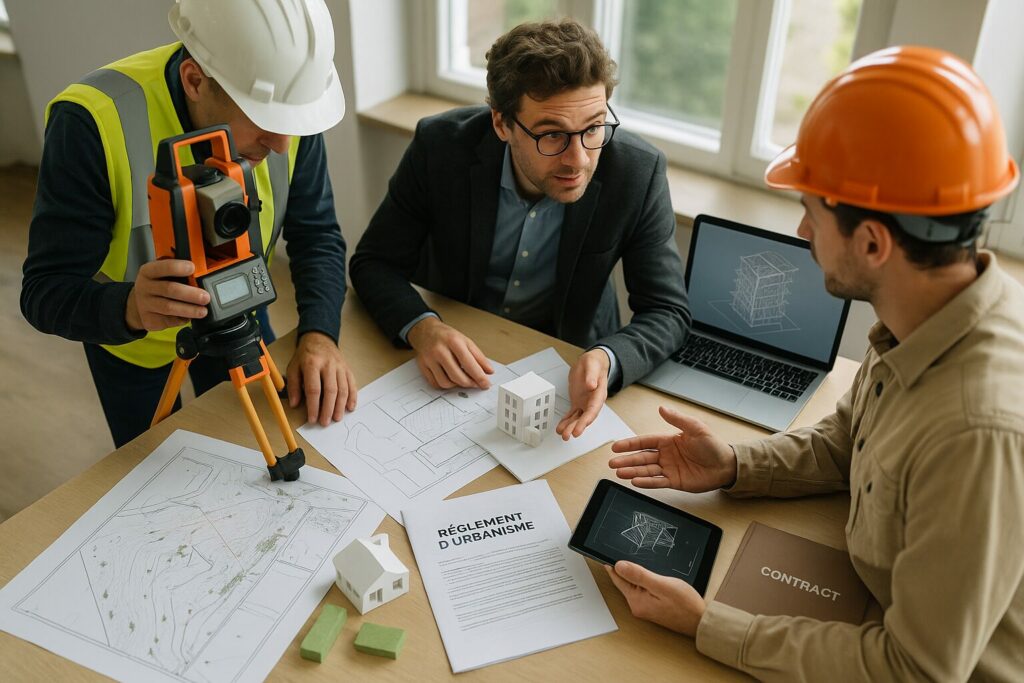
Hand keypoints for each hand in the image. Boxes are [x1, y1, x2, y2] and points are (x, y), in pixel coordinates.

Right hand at [126, 259, 209, 331]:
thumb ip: (179, 271)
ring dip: (189, 309)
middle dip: (190, 293)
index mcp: (148, 271)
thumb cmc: (158, 285)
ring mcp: (145, 304)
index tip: (192, 268)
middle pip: (169, 289)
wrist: (139, 306)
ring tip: (203, 311)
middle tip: (206, 297)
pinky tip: (190, 317)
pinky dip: (182, 319)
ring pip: (169, 307)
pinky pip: (169, 321)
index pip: (162, 267)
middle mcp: (144, 287)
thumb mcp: (163, 274)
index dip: (177, 267)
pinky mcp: (149, 320)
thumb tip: (203, 271)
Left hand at [286, 332, 357, 425]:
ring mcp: (340, 367)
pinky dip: (352, 397)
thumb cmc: (305, 356)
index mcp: (312, 364)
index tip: (312, 419)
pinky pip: (352, 384)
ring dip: (340, 406)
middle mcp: (328, 365)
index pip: (314, 389)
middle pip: (330, 390)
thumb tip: (294, 404)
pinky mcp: (347, 369)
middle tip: (325, 422)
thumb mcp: (293, 367)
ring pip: (343, 388)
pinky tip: (350, 407)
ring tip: (337, 418)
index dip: (313, 406)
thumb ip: (294, 386)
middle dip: (328, 409)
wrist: (320, 339)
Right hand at [407, 317, 492, 389]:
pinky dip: (445, 385)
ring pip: (446, 383)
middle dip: (469, 383)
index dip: (479, 377)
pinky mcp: (422, 366)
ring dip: (457, 385)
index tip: (485, 384)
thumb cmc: (447, 336)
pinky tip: (450, 379)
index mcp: (453, 341)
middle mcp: (440, 350)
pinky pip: (435, 383)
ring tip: (462, 379)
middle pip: (457, 376)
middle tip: (475, 384)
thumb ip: (478, 357)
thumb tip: (489, 371)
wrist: (426, 331)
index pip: (469, 364)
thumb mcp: (466, 341)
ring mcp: (429, 359)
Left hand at [556, 349, 609, 439]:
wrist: (592, 362)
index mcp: (599, 394)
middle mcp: (593, 402)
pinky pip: (572, 414)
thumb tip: (592, 385)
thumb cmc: (594, 363)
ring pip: (578, 418)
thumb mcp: (592, 365)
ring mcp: (585, 403)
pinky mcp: (578, 402)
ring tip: (562, 434)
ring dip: (570, 427)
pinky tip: (561, 427)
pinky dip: (566, 421)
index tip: (578, 429)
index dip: (585, 421)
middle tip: (568, 435)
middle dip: (576, 427)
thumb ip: (592, 375)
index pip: (593, 410)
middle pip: (585, 418)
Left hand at [604, 561, 704, 636]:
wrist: (700, 621)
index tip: (606, 553)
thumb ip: (639, 575)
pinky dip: (644, 581)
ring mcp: (645, 608)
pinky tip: (651, 575)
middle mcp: (637, 606)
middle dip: (625, 568)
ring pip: (635, 585)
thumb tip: (619, 566)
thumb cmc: (685, 605)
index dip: (613, 565)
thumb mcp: (661, 585)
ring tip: (639, 561)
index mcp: (636, 601)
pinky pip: (643, 590)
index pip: (618, 579)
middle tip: (625, 551)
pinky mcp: (653, 607)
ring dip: (636, 574)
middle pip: (625, 582)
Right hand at [609, 406, 735, 490]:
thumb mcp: (696, 428)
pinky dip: (646, 482)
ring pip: (646, 470)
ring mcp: (669, 469)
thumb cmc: (713, 446)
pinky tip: (635, 481)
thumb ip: (677, 419)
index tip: (616, 446)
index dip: (630, 444)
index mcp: (668, 440)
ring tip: (619, 473)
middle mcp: (666, 455)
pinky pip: (657, 482)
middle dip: (627, 460)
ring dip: (632, 471)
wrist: (726, 466)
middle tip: (612, 462)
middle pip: (642, 457)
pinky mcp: (674, 482)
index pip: (644, 442)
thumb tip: (662, 408)